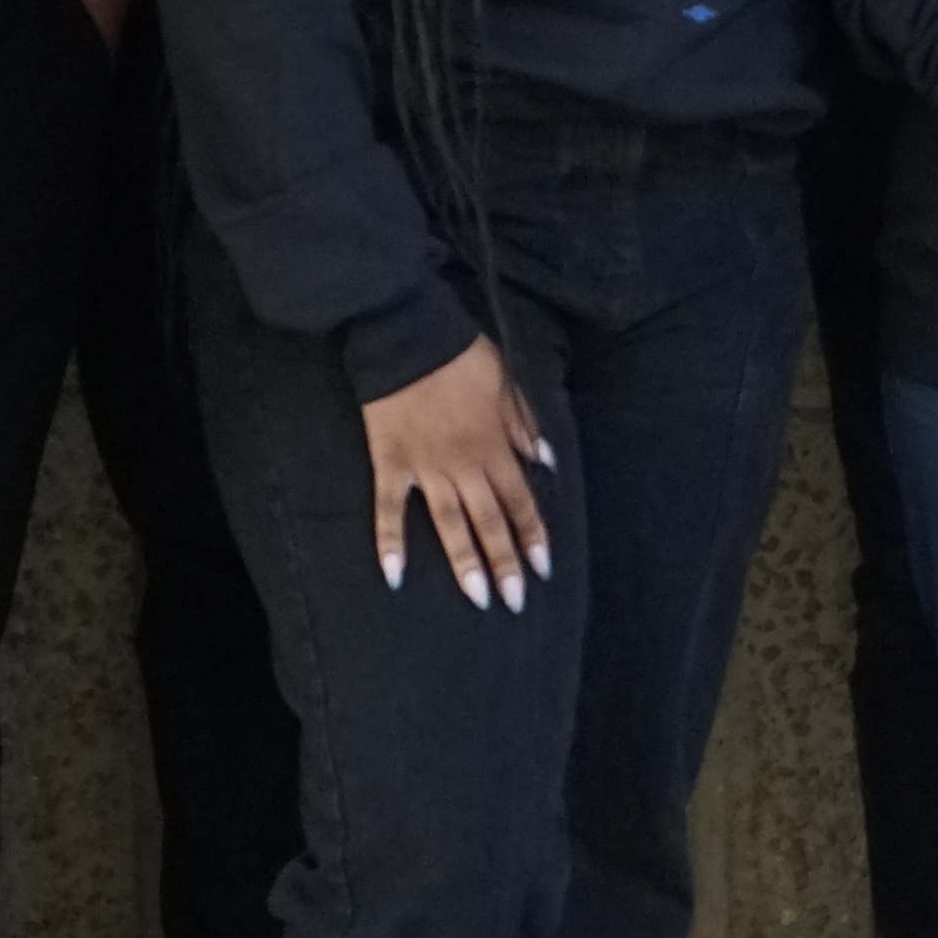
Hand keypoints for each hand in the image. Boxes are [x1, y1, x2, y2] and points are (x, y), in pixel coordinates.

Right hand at [362, 341, 553, 610]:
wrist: (407, 337)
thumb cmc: (462, 357)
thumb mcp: (508, 383)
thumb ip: (525, 426)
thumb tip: (548, 463)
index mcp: (494, 445)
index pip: (520, 500)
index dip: (532, 535)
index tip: (542, 568)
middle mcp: (464, 464)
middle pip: (489, 520)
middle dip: (504, 562)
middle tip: (514, 601)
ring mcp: (425, 467)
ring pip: (449, 523)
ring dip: (463, 562)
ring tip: (477, 598)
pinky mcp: (389, 463)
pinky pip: (388, 509)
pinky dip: (389, 541)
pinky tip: (393, 576)